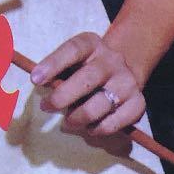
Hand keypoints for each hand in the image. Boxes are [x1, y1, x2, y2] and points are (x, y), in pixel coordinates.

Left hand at [30, 32, 145, 144]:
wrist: (124, 68)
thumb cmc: (87, 66)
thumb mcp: (73, 59)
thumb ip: (58, 70)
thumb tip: (38, 84)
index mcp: (92, 44)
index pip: (73, 49)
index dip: (53, 63)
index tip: (35, 79)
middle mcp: (113, 60)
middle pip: (87, 79)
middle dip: (62, 97)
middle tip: (46, 107)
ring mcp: (127, 82)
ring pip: (100, 105)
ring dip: (78, 117)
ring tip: (68, 121)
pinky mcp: (138, 103)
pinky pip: (115, 122)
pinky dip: (98, 129)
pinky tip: (88, 127)